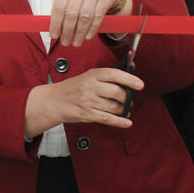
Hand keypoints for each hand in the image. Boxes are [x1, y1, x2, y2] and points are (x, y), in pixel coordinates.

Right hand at [25, 67, 143, 137]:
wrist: (53, 101)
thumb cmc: (72, 88)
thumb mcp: (87, 76)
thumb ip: (107, 75)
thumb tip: (130, 70)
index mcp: (91, 75)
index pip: (114, 74)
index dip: (129, 79)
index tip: (140, 85)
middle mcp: (90, 87)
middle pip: (117, 93)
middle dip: (126, 98)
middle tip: (128, 99)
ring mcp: (88, 102)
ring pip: (115, 107)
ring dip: (123, 110)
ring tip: (122, 109)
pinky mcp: (87, 114)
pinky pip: (108, 119)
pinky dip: (120, 122)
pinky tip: (127, 122)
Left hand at [50, 0, 129, 46]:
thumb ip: (61, 9)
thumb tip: (53, 29)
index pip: (58, 8)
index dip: (55, 24)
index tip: (54, 35)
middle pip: (71, 14)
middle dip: (67, 32)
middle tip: (65, 42)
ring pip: (84, 17)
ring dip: (79, 33)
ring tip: (76, 42)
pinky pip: (97, 17)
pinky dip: (91, 29)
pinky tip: (87, 37)